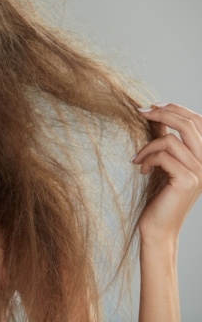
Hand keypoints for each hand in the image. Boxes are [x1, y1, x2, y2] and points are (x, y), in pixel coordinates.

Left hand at [132, 103, 201, 243]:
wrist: (158, 226)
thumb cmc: (159, 195)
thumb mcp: (164, 162)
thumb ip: (165, 140)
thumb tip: (157, 116)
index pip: (198, 121)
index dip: (176, 108)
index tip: (152, 105)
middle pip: (188, 124)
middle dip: (161, 113)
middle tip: (140, 112)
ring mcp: (200, 172)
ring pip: (170, 140)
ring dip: (147, 147)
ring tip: (137, 159)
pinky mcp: (187, 180)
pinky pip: (163, 156)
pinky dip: (146, 159)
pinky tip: (141, 170)